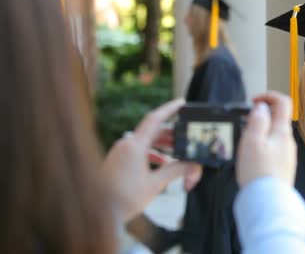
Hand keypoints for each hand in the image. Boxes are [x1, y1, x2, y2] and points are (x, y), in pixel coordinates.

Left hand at [102, 99, 202, 221]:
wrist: (99, 213)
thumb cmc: (123, 199)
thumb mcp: (155, 184)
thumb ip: (176, 170)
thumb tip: (193, 165)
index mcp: (134, 146)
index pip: (155, 119)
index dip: (170, 109)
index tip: (182, 103)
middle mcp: (126, 144)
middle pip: (153, 131)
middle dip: (172, 134)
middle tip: (187, 136)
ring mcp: (120, 151)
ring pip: (146, 141)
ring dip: (163, 145)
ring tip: (178, 152)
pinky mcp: (118, 159)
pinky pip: (138, 149)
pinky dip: (152, 152)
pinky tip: (162, 163)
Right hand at [236, 91, 296, 187]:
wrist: (267, 203)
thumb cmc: (259, 173)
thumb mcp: (252, 140)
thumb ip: (258, 120)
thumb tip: (262, 106)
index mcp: (282, 132)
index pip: (283, 102)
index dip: (268, 95)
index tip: (254, 101)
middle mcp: (288, 142)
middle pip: (278, 118)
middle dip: (260, 116)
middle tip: (245, 124)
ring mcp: (287, 154)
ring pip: (274, 134)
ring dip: (260, 132)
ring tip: (246, 144)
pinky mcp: (282, 167)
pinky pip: (273, 149)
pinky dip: (262, 147)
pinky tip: (252, 158)